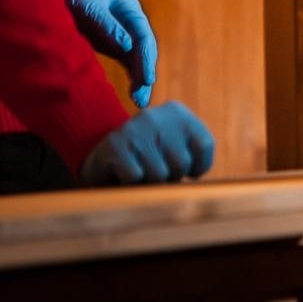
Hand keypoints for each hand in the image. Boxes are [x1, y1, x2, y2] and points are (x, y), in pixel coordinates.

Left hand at [65, 0, 157, 106]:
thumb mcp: (88, 6)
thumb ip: (107, 25)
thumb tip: (128, 46)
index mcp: (130, 9)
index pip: (143, 36)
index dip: (146, 59)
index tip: (146, 79)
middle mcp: (130, 23)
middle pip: (143, 51)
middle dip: (145, 74)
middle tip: (142, 98)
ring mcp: (122, 35)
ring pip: (137, 59)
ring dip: (140, 80)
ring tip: (140, 101)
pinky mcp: (112, 46)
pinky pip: (127, 63)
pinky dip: (132, 77)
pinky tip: (134, 93)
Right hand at [80, 102, 214, 184]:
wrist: (99, 157)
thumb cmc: (148, 158)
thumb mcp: (175, 147)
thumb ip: (193, 157)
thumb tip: (200, 188)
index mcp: (177, 113)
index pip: (204, 144)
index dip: (198, 166)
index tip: (187, 171)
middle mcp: (157, 116)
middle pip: (182, 162)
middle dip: (171, 176)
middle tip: (155, 170)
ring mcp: (134, 129)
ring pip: (160, 174)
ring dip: (150, 181)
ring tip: (140, 171)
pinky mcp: (115, 145)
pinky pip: (136, 178)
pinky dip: (131, 183)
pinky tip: (124, 172)